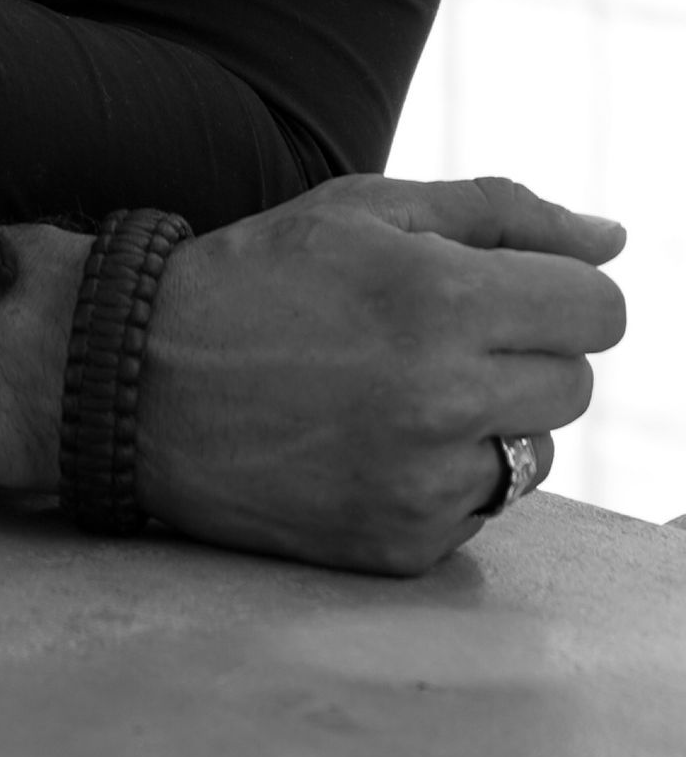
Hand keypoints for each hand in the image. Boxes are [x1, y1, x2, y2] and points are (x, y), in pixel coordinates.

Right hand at [136, 174, 626, 574]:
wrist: (141, 382)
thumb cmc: (259, 278)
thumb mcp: (365, 210)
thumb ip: (500, 212)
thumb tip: (614, 237)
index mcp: (441, 299)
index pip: (598, 310)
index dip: (561, 290)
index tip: (511, 287)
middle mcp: (443, 400)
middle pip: (573, 382)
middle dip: (522, 349)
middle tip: (435, 330)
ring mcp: (424, 485)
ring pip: (534, 452)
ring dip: (489, 417)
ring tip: (397, 387)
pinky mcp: (401, 546)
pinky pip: (477, 508)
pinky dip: (441, 474)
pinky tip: (369, 439)